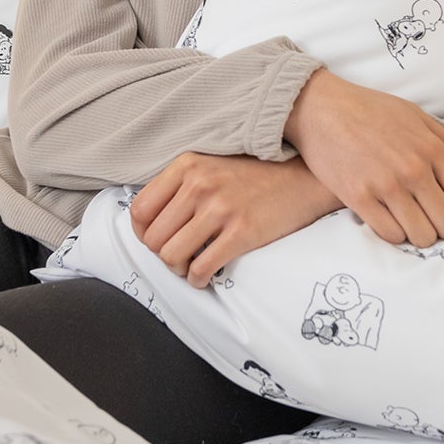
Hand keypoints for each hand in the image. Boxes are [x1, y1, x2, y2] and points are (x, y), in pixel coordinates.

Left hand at [130, 152, 341, 287]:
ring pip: (171, 256)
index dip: (141, 233)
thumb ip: (180, 183)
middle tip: (178, 256)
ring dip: (178, 269)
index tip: (156, 240)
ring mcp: (220, 209)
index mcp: (186, 166)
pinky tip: (205, 276)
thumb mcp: (211, 164)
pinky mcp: (242, 232)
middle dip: (161, 255)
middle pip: (153, 238)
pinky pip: (201, 268)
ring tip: (190, 266)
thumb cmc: (255, 174)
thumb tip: (149, 218)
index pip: (139, 209)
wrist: (304, 178)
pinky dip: (197, 280)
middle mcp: (199, 184)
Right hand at [283, 69, 443, 247]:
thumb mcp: (415, 116)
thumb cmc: (369, 109)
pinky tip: (386, 218)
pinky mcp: (358, 197)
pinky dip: (392, 233)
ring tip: (407, 221)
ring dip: (417, 233)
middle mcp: (414, 170)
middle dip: (441, 227)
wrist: (320, 108)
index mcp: (433, 150)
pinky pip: (389, 234)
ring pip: (421, 236)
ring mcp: (386, 185)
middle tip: (426, 218)